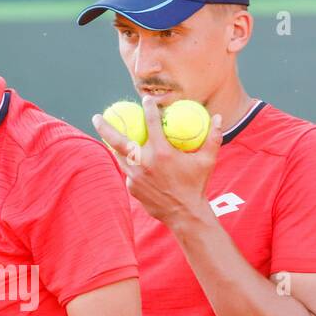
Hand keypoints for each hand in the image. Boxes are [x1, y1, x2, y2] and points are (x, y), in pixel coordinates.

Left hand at [92, 95, 222, 227]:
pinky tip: (130, 160)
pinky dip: (129, 164)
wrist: (185, 214)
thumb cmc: (197, 185)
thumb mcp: (208, 160)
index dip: (148, 108)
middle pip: (118, 140)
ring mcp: (136, 177)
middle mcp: (145, 163)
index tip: (145, 100)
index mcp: (162, 152)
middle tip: (97, 116)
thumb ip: (214, 137)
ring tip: (106, 135)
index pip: (151, 122)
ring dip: (112, 145)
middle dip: (104, 126)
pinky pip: (128, 172)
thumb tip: (218, 117)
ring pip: (119, 156)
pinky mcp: (132, 188)